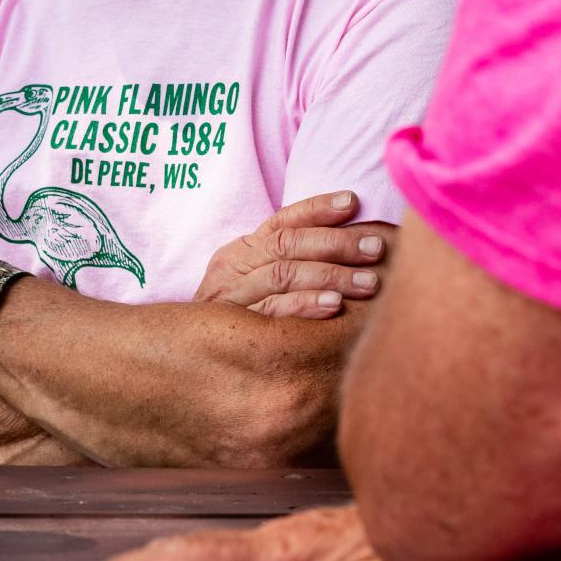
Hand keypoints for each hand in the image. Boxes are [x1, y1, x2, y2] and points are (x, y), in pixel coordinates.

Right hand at [195, 192, 393, 317]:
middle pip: (287, 244)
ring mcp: (232, 297)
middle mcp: (235, 268)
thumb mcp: (252, 283)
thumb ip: (289, 264)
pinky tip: (335, 306)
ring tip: (369, 281)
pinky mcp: (233, 329)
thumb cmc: (237, 319)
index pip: (282, 220)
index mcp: (242, 251)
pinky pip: (272, 311)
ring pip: (283, 274)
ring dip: (330, 275)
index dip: (317, 208)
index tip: (353, 201)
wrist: (183, 359)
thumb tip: (353, 247)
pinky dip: (304, 305)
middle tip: (376, 247)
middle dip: (336, 243)